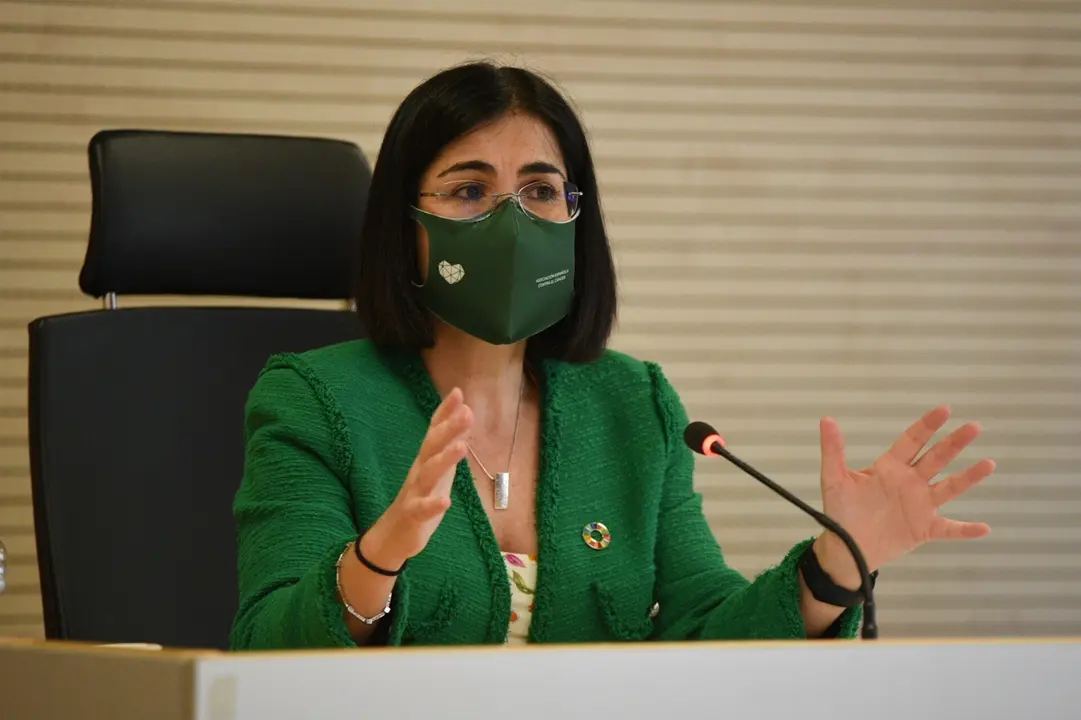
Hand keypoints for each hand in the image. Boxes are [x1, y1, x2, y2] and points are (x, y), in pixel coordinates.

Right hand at [361, 388, 471, 569]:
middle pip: (432, 446)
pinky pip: (422, 509)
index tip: (458, 392)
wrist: (394, 534)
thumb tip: (464, 414)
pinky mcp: (413, 516)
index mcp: (426, 459)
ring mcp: (414, 492)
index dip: (445, 412)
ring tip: (461, 447)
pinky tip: (446, 503)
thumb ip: (448, 443)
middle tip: (467, 412)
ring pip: (429, 473)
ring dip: (444, 459)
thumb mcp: (438, 468)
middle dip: (449, 429)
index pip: (435, 431)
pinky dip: (433, 505)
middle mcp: (419, 470)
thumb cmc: (421, 497)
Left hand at [813, 405, 993, 585]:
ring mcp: (920, 506)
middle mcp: (910, 482)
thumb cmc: (840, 511)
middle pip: (937, 458)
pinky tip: (985, 528)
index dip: (928, 425)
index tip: (945, 410)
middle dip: (954, 443)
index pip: (913, 441)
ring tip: (989, 464)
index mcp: (891, 468)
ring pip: (949, 488)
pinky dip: (966, 530)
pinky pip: (949, 530)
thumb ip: (833, 450)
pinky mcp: (924, 529)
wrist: (845, 547)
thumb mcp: (834, 478)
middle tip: (974, 427)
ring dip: (969, 477)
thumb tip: (826, 419)